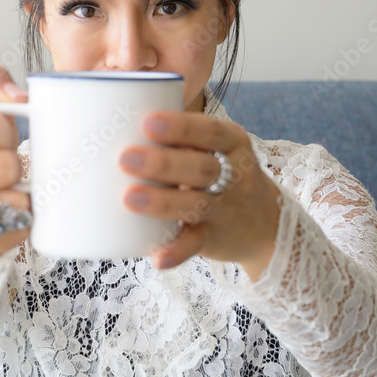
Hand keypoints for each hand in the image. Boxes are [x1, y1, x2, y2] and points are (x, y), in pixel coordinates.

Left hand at [118, 111, 280, 278]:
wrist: (264, 222)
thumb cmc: (221, 173)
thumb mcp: (214, 148)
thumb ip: (177, 137)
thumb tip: (113, 119)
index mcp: (232, 143)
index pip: (210, 132)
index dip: (180, 127)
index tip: (148, 122)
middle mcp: (234, 175)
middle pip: (202, 168)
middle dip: (164, 163)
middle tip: (126, 158)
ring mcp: (226, 209)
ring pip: (197, 205)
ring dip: (162, 202)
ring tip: (128, 198)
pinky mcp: (215, 238)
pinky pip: (196, 246)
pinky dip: (176, 252)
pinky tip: (157, 257)